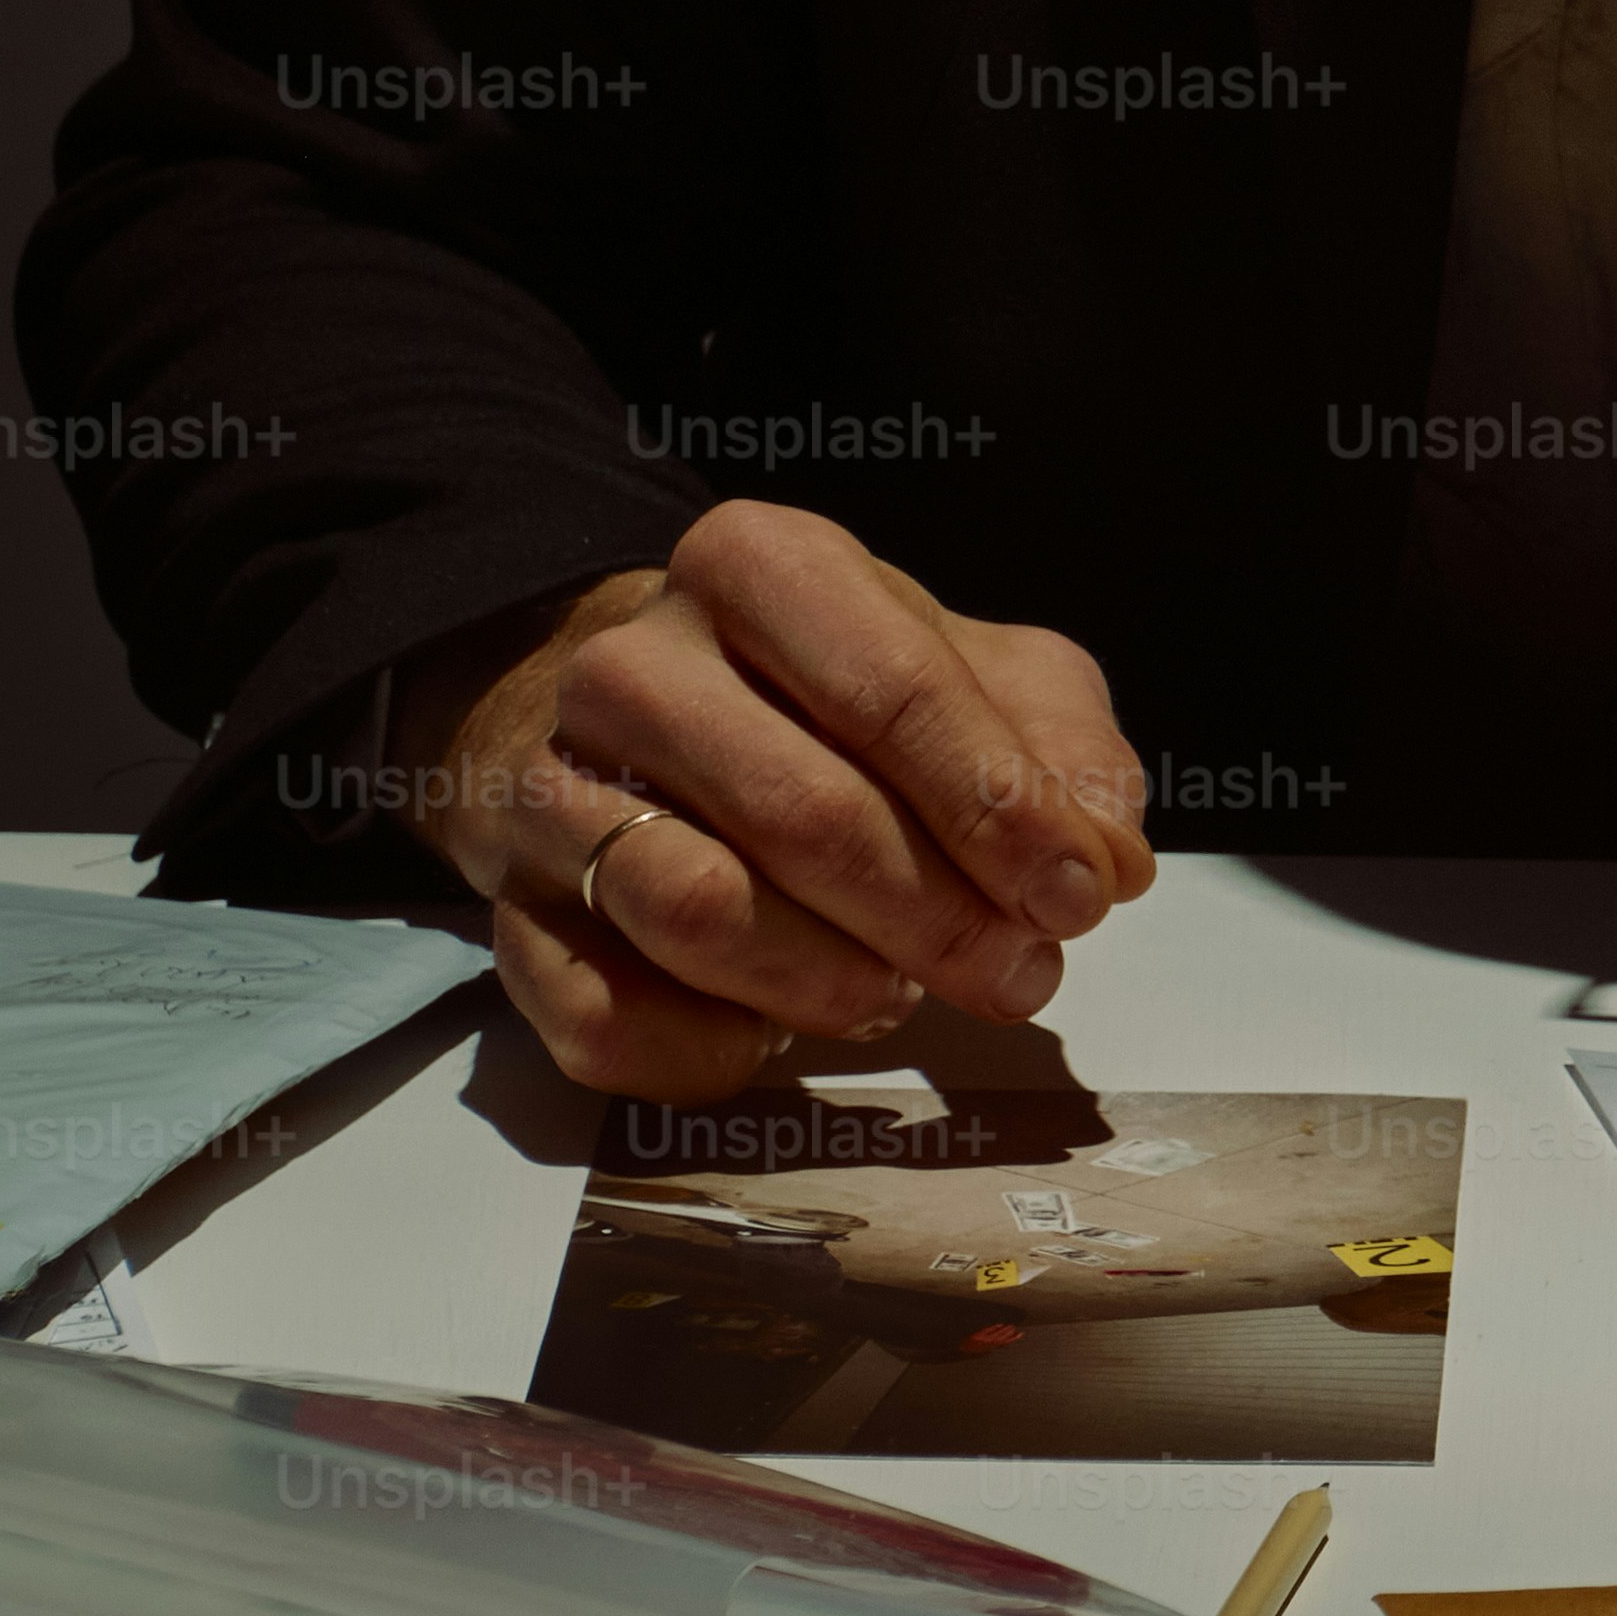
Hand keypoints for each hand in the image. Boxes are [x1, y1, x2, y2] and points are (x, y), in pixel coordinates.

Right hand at [386, 502, 1156, 1100]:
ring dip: (829, 983)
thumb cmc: (819, 689)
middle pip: (804, 813)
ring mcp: (552, 787)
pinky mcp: (509, 913)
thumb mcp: (965, 667)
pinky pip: (601, 1017)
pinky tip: (774, 1033)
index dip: (999, 807)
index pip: (894, 689)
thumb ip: (1058, 744)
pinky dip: (709, 1049)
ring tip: (900, 991)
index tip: (1077, 894)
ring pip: (695, 913)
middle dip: (937, 916)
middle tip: (1017, 973)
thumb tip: (1106, 855)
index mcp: (761, 566)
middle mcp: (636, 661)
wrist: (616, 710)